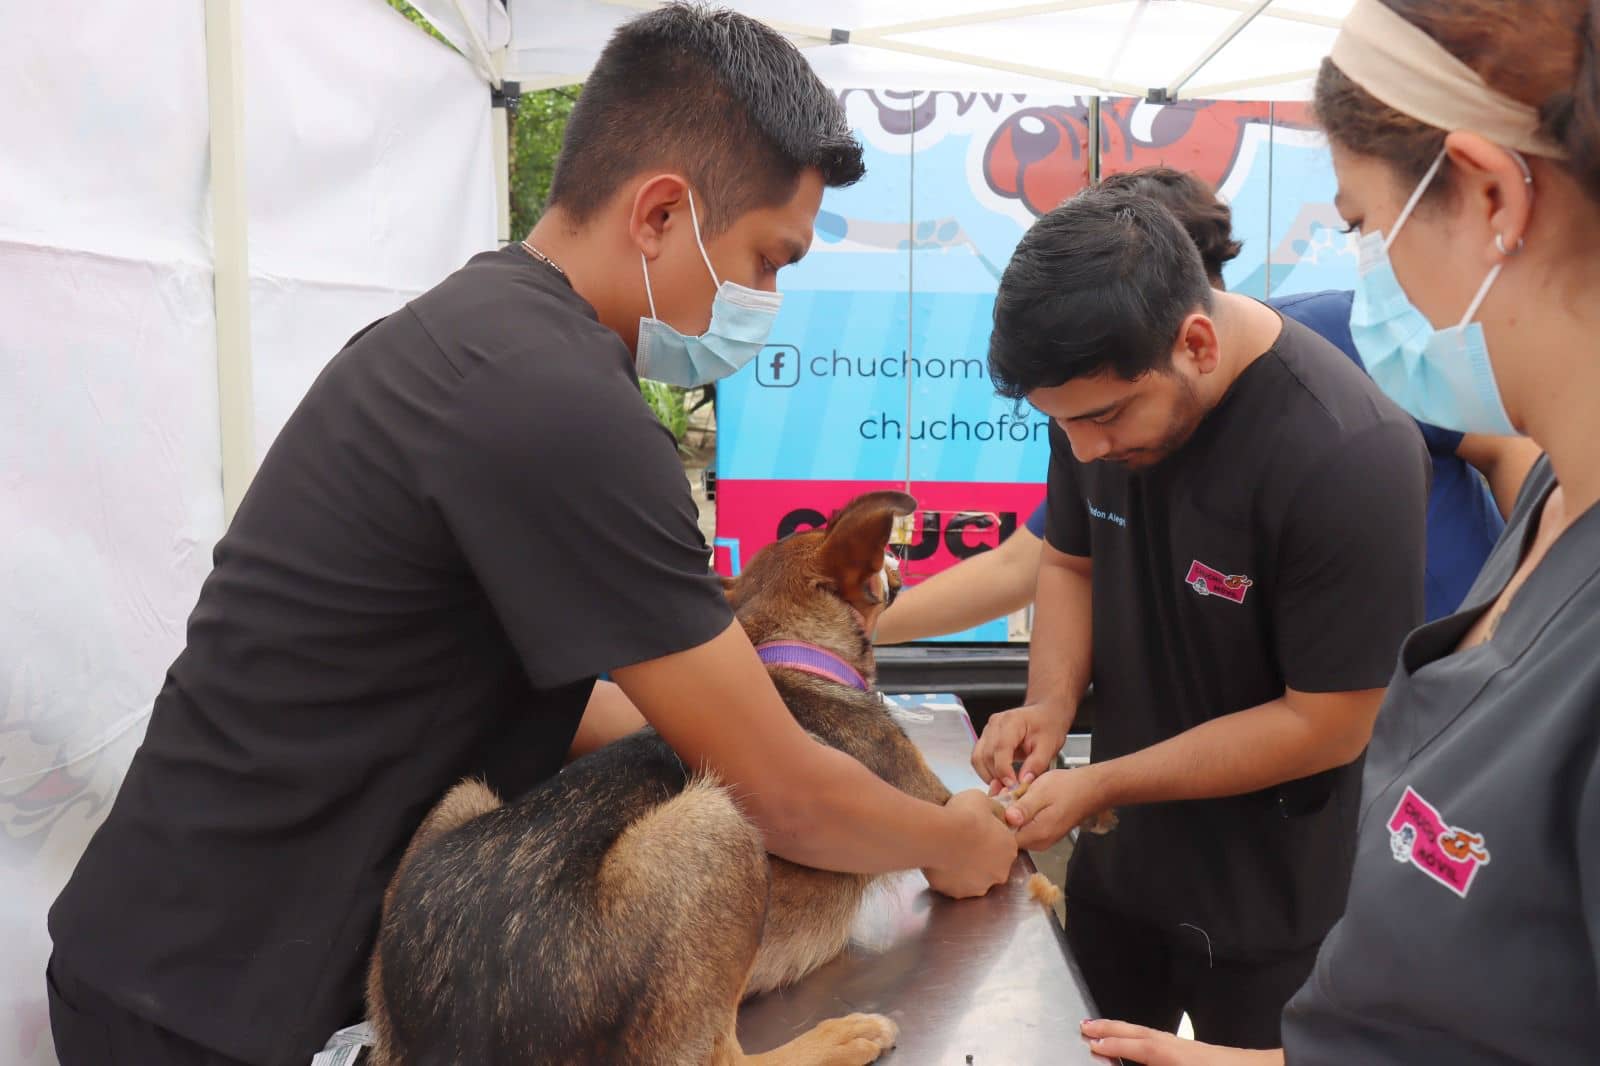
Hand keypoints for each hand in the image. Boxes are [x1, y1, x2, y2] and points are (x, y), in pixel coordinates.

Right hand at [923, 789, 1017, 898]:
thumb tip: (993, 814)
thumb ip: (992, 811)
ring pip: (974, 879)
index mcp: (1010, 849)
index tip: (975, 832)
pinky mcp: (959, 894)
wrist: (941, 834)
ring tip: (948, 853)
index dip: (989, 839)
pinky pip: (954, 886)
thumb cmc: (965, 815)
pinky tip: (940, 863)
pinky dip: (949, 878)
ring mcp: (979, 886)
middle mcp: (1000, 872)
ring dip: (964, 870)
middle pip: (991, 866)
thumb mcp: (983, 800)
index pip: (1003, 846)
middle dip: (979, 858)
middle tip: (962, 843)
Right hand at [971, 701, 1069, 792]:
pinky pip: (978, 758)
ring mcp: (987, 730)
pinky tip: (999, 778)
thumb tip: (1023, 782)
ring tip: (1005, 786)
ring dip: (988, 775)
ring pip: (978, 758)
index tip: (1012, 785)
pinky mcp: (985, 738)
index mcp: (1011, 721)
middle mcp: (995, 724)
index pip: (1000, 748)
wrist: (1045, 714)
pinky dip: (986, 771)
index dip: (1004, 770)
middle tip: (1010, 790)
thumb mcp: (1049, 746)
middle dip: (996, 776)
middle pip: (986, 755)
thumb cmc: (1048, 726)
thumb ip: (1036, 764)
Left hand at [1004, 767, 1106, 849]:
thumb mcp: (1042, 792)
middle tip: (999, 789)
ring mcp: (1041, 839)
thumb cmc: (1068, 788)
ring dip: (1008, 810)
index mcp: (1036, 834)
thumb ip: (1024, 808)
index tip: (992, 798)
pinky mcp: (1043, 833)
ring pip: (1015, 828)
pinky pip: (1024, 825)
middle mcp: (1038, 842)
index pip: (1004, 837)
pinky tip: (1016, 796)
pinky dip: (1018, 811)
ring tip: (1006, 789)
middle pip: (1008, 834)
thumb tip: (1007, 819)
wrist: (1090, 789)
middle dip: (999, 812)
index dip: (994, 818)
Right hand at [1079, 1020, 1282, 1065]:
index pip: (1143, 1049)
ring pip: (1153, 1035)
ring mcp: (1194, 1048)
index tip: (1091, 1043)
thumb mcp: (1193, 1065)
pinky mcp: (1202, 1053)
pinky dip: (1144, 1038)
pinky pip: (1164, 1041)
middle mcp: (1185, 1049)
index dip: (1116, 1045)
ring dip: (1126, 1032)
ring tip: (1104, 1031)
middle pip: (1143, 1035)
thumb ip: (1163, 1055)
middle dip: (1112, 1030)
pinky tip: (1143, 1045)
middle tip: (1085, 1025)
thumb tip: (1147, 1053)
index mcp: (1182, 1057)